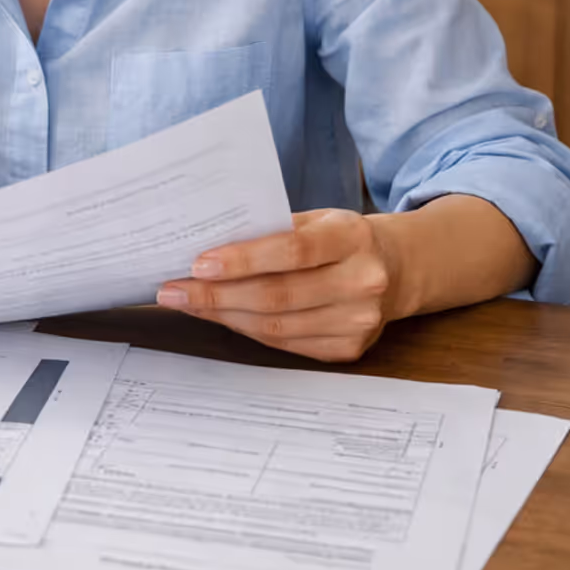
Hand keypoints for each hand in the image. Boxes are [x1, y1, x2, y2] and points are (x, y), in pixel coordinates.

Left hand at [154, 209, 400, 362]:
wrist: (396, 269)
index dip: (242, 260)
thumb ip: (271, 230)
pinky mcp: (349, 349)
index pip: (291, 251)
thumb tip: (205, 248)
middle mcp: (362, 282)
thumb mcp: (316, 219)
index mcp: (352, 238)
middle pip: (278, 296)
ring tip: (186, 304)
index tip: (197, 263)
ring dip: (223, 316)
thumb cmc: (340, 238)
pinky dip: (246, 330)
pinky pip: (285, 344)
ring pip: (276, 327)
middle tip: (172, 290)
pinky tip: (220, 316)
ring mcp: (359, 322)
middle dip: (216, 295)